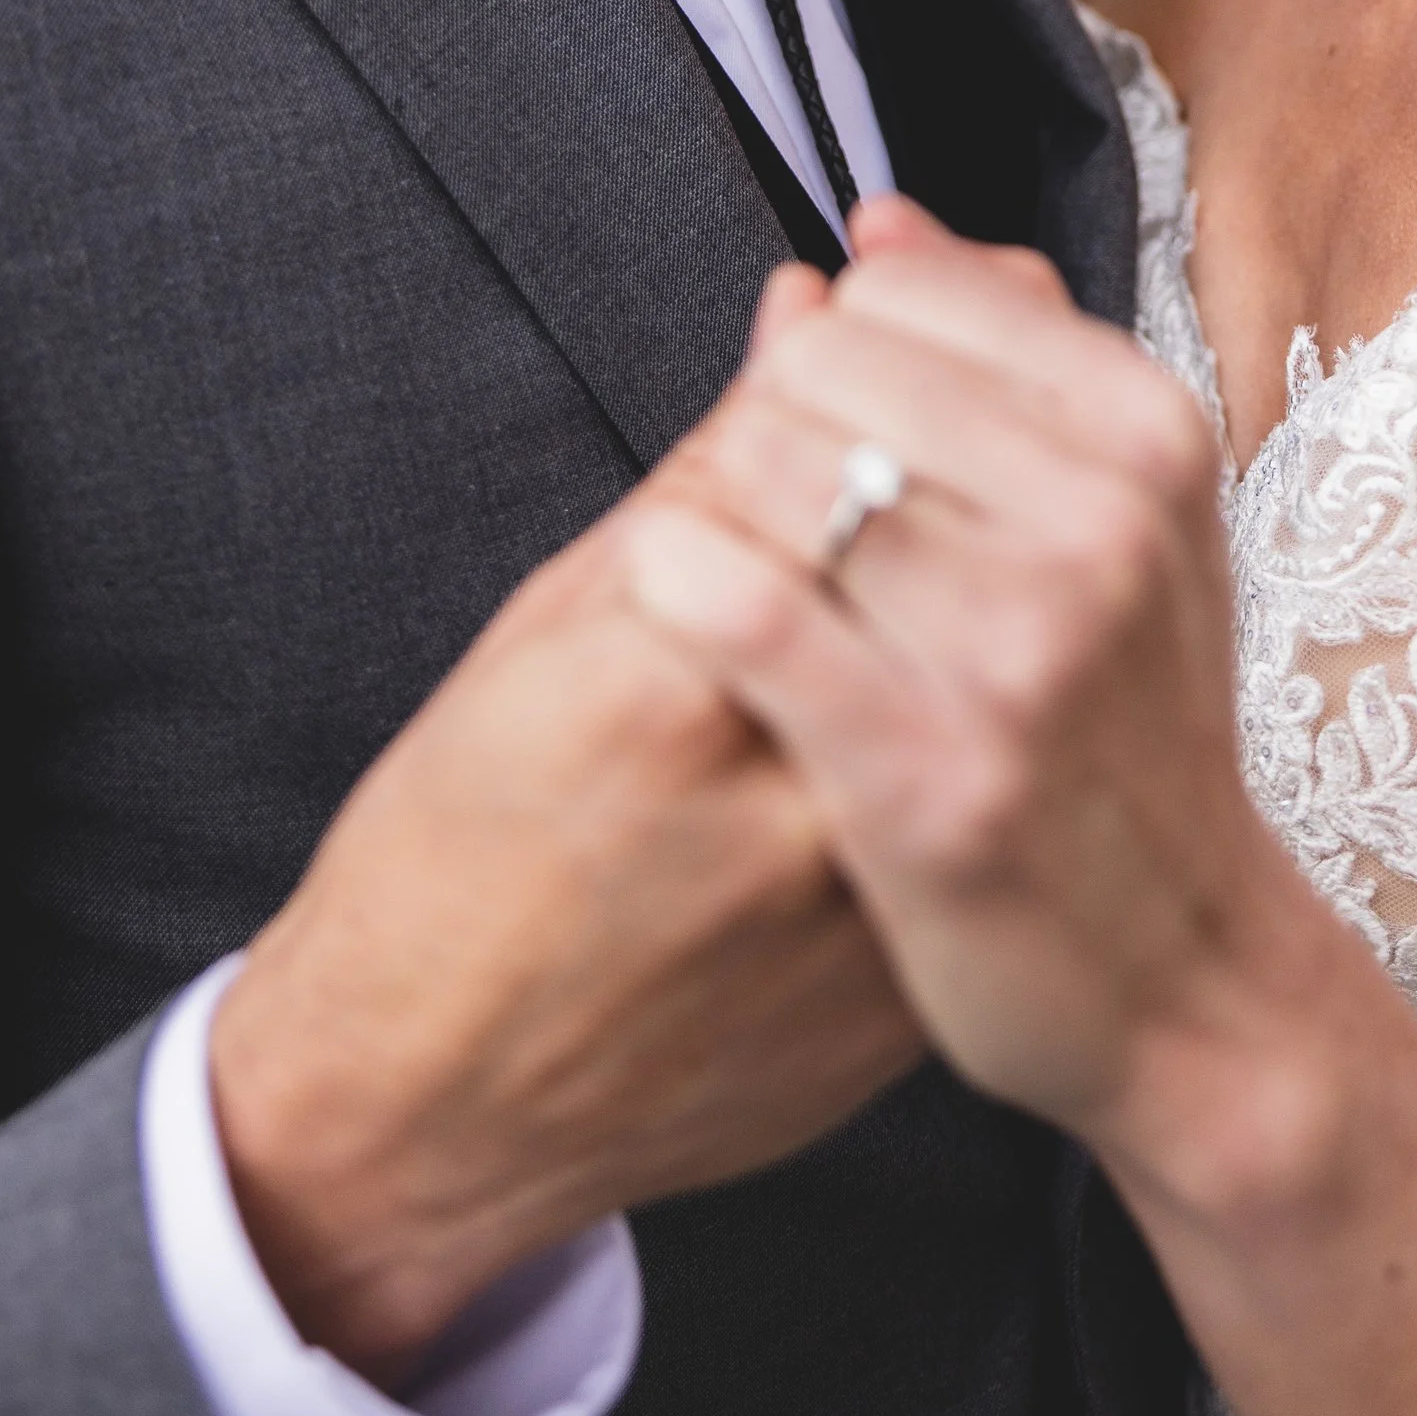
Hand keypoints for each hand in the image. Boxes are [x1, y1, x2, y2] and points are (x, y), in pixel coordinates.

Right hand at [209, 428, 923, 1382]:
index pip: (829, 457)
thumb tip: (816, 308)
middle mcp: (789, 797)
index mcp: (670, 686)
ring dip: (969, 569)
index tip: (848, 340)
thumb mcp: (546, 628)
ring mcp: (863, 902)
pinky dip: (963, 709)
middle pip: (932, 550)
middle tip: (899, 413)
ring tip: (910, 539)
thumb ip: (712, 467)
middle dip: (929, 453)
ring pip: (979, 666)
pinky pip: (970, 791)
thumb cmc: (456, 855)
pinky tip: (930, 669)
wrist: (437, 1107)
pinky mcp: (907, 976)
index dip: (858, 375)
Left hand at [622, 201, 1314, 1159]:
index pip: (902, 286)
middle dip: (773, 422)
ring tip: (742, 574)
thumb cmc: (1125, 729)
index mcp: (1146, 435)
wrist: (1186, 977)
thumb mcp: (1120, 517)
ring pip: (770, 468)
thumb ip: (1003, 352)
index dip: (838, 347)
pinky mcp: (923, 774)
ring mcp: (1019, 653)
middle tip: (783, 516)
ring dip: (720, 508)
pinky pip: (741, 608)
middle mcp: (1099, 527)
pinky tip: (673, 602)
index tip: (846, 427)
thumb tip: (878, 221)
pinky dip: (678, 582)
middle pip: (823, 363)